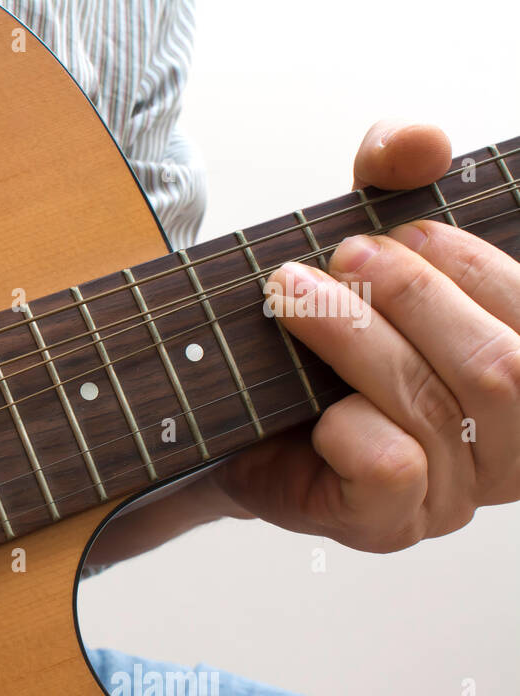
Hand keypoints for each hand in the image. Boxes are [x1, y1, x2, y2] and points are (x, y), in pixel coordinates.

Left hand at [204, 120, 519, 550]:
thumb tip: (420, 139)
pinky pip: (391, 469)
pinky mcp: (387, 524)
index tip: (403, 231)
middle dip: (415, 298)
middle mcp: (510, 444)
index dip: (480, 270)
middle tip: (343, 256)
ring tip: (292, 294)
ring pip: (432, 407)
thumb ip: (396, 179)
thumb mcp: (363, 240)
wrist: (234, 414)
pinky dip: (351, 425)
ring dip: (356, 337)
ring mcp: (453, 495)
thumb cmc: (320, 333)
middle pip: (498, 368)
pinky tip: (317, 410)